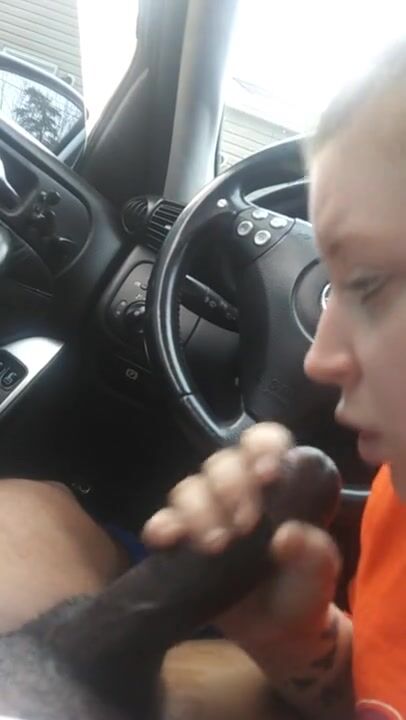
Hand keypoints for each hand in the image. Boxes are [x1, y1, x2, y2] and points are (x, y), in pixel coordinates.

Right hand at [142, 423, 340, 647]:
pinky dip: (163, 526)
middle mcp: (236, 489)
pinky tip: (170, 540)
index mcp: (274, 483)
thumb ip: (315, 553)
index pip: (263, 440)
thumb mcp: (320, 574)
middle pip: (222, 462)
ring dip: (200, 510)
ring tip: (217, 545)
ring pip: (190, 487)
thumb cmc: (302, 589)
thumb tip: (287, 536)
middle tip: (247, 524)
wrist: (276, 633)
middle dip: (232, 487)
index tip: (269, 475)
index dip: (263, 447)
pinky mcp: (180, 540)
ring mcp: (205, 512)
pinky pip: (162, 521)